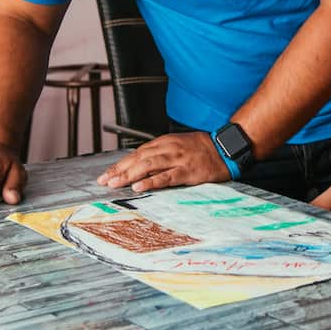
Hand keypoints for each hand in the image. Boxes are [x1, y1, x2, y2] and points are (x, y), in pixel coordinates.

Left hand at [96, 131, 229, 191]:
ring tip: (115, 183)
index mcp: (165, 143)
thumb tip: (141, 166)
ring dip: (129, 175)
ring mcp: (177, 159)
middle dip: (119, 170)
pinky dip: (150, 181)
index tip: (107, 174)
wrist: (225, 147)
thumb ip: (161, 154)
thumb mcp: (178, 145)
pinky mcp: (187, 171)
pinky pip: (165, 177)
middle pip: (138, 159)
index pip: (137, 154)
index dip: (120, 164)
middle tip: (104, 181)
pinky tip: (139, 186)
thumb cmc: (203, 148)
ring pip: (148, 166)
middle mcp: (168, 148)